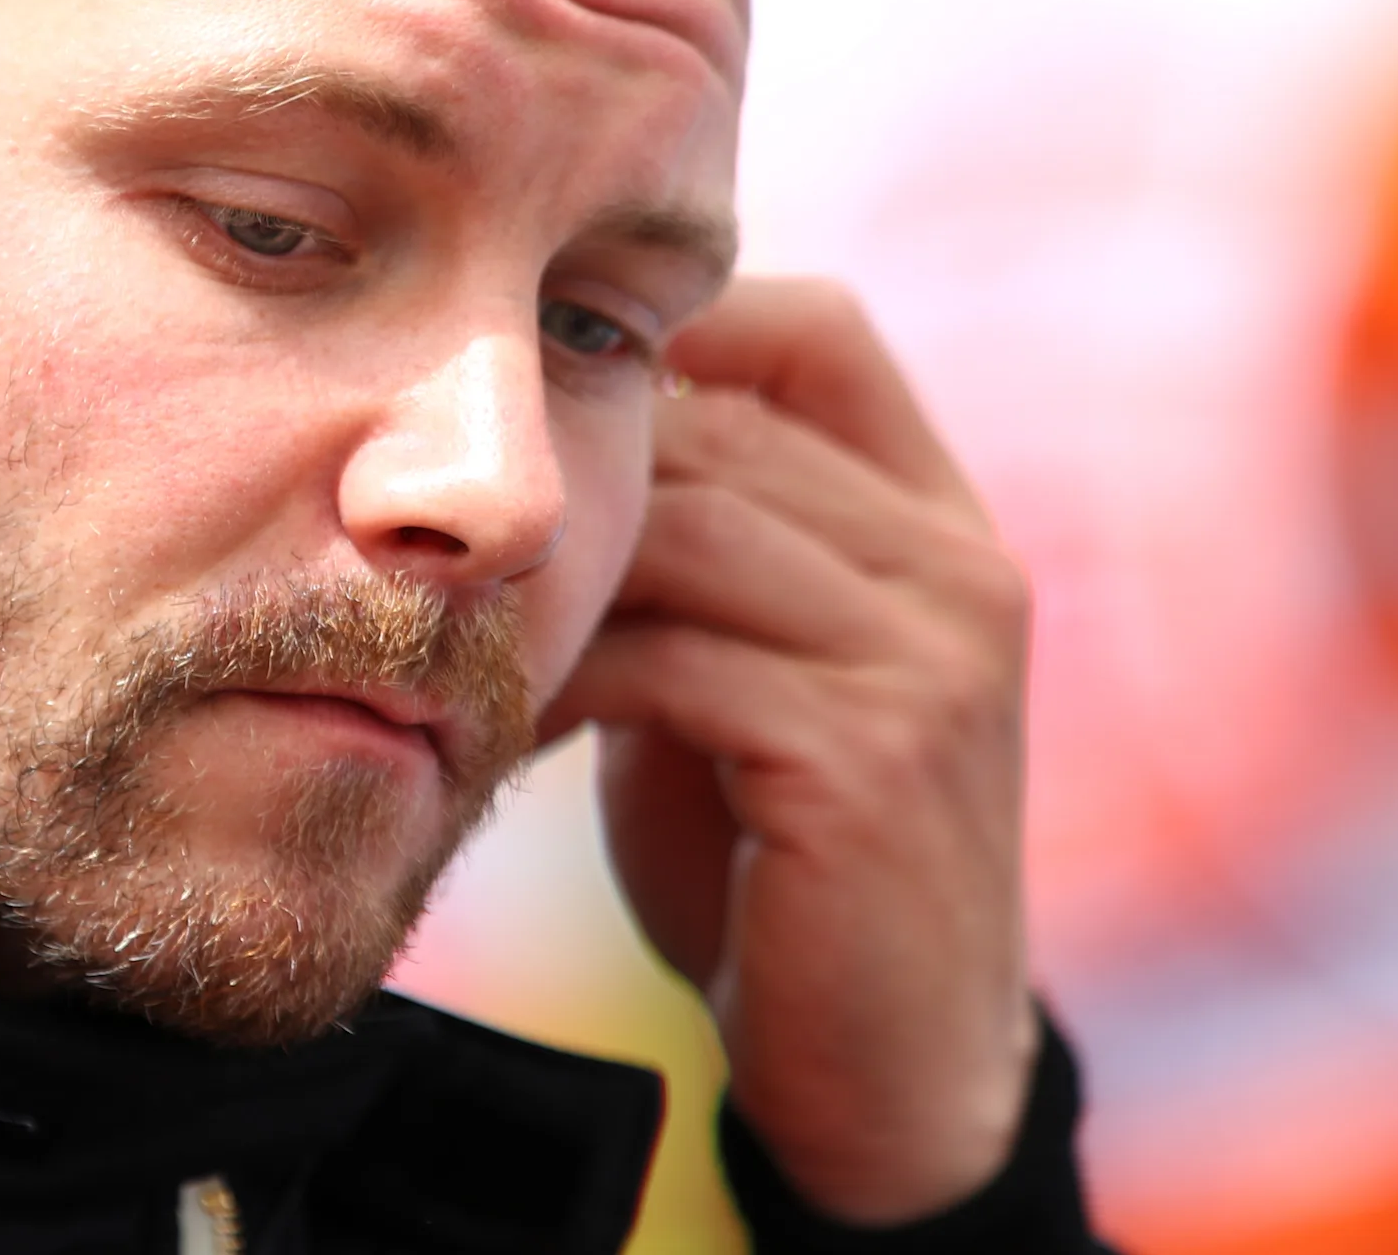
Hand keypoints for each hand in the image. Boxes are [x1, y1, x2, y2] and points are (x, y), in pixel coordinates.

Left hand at [545, 277, 1038, 1225]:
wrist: (887, 1074)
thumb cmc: (786, 862)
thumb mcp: (756, 674)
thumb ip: (702, 555)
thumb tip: (545, 425)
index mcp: (943, 527)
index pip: (822, 332)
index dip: (680, 323)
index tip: (536, 391)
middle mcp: (958, 571)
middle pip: (726, 426)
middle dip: (572, 468)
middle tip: (440, 520)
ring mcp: (926, 662)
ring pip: (693, 527)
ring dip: (556, 576)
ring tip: (458, 628)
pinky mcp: (866, 758)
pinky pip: (674, 660)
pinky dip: (567, 680)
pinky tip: (505, 724)